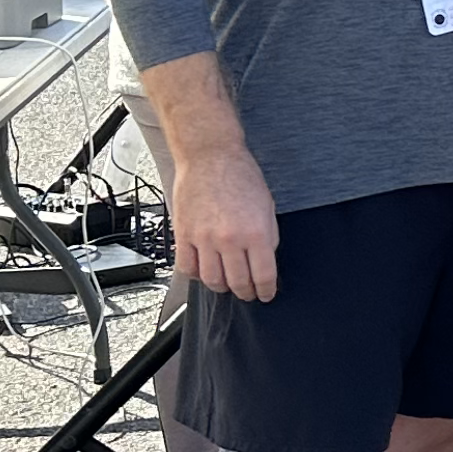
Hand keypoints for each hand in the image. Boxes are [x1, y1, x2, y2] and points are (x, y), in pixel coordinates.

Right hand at [171, 145, 279, 300]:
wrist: (210, 157)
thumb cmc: (241, 175)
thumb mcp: (267, 205)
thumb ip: (268, 236)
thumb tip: (266, 260)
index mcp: (256, 231)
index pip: (263, 275)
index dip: (266, 290)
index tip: (266, 294)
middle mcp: (230, 239)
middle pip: (237, 282)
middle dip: (246, 292)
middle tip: (248, 293)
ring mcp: (204, 239)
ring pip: (211, 280)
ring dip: (221, 287)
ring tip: (227, 284)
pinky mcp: (184, 235)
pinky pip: (187, 268)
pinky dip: (196, 275)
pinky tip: (204, 271)